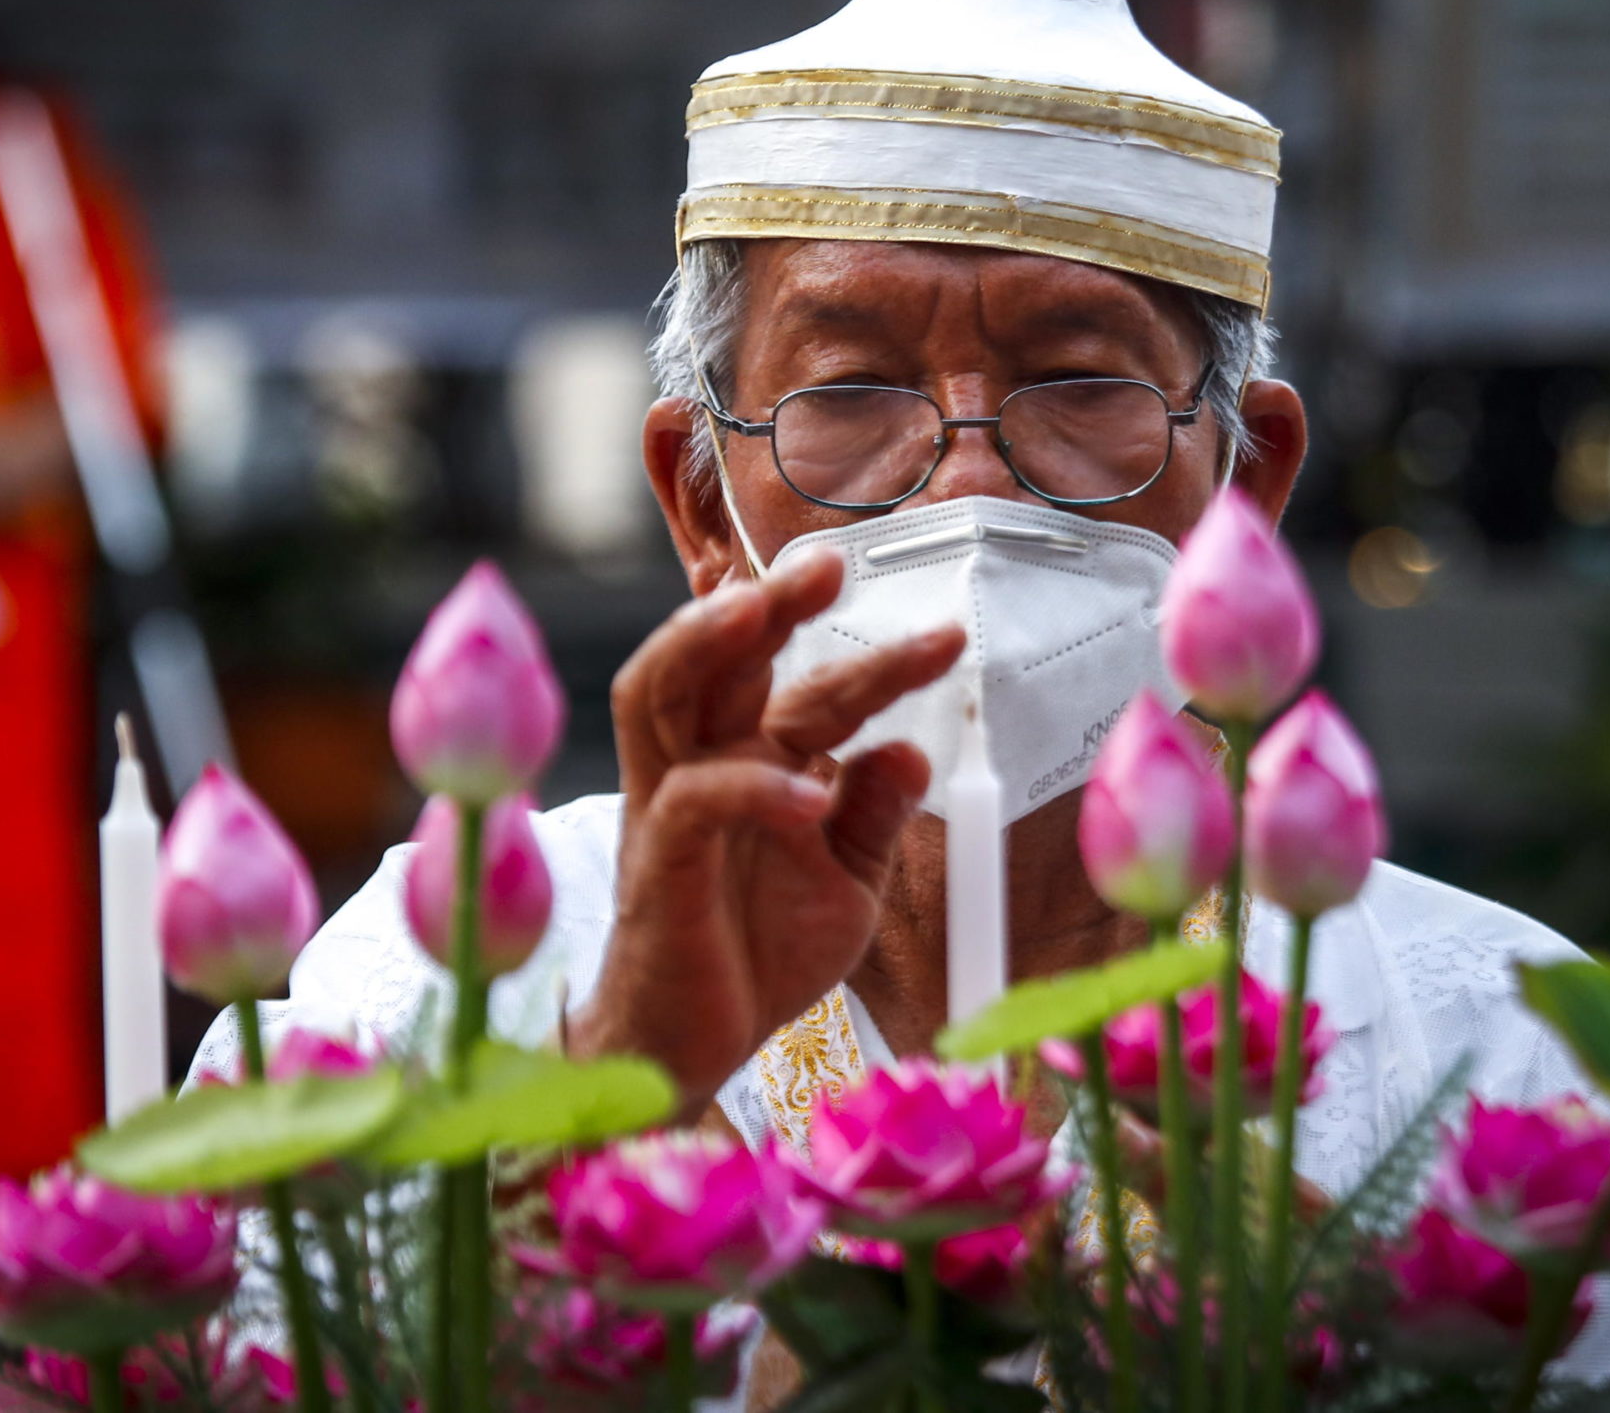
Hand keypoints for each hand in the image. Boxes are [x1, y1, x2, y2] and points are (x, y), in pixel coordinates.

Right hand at [570, 547, 963, 1109]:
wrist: (691, 1046)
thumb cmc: (756, 954)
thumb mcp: (845, 886)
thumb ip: (873, 819)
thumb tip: (913, 752)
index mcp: (753, 760)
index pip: (812, 688)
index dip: (880, 660)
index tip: (951, 636)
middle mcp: (704, 764)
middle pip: (720, 656)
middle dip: (772, 601)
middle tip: (831, 564)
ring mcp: (670, 807)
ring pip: (661, 692)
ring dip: (710, 644)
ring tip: (765, 609)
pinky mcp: (658, 862)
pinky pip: (694, 798)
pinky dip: (754, 785)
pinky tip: (813, 791)